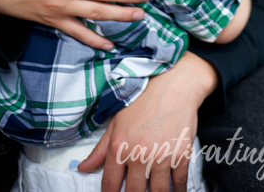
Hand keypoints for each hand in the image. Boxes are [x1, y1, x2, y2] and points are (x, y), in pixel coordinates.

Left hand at [78, 51, 218, 190]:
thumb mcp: (117, 120)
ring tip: (153, 191)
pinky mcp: (181, 155)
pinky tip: (175, 191)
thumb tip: (82, 168)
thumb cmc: (143, 98)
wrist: (174, 83)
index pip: (110, 185)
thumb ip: (100, 148)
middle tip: (135, 191)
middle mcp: (139, 155)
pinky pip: (179, 183)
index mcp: (119, 147)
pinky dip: (178, 190)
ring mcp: (161, 157)